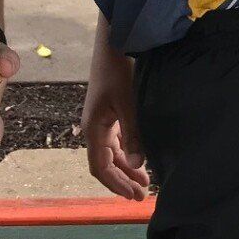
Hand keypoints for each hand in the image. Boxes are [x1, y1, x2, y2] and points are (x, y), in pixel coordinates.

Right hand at [81, 35, 150, 200]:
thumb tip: (137, 165)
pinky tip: (141, 157)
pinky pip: (117, 140)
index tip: (132, 196)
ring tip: (145, 182)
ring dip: (126, 167)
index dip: (115, 184)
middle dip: (123, 180)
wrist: (115, 43)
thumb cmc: (120, 71)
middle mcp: (94, 127)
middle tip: (142, 195)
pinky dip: (128, 151)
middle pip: (106, 162)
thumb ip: (133, 135)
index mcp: (94, 129)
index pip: (100, 167)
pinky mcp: (110, 110)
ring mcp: (101, 119)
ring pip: (112, 152)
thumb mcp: (129, 104)